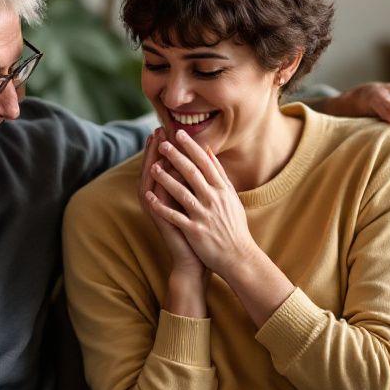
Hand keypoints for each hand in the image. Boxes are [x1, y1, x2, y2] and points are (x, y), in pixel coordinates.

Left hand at [145, 130, 259, 279]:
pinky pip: (175, 217)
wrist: (238, 256)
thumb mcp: (231, 197)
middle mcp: (213, 200)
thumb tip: (208, 150)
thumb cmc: (234, 226)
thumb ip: (219, 174)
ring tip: (152, 167)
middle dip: (176, 157)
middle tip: (162, 143)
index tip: (178, 133)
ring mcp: (204, 215)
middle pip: (192, 173)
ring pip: (182, 193)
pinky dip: (162, 208)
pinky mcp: (195, 231)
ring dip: (166, 179)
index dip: (191, 147)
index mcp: (222, 190)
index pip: (205, 163)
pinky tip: (150, 198)